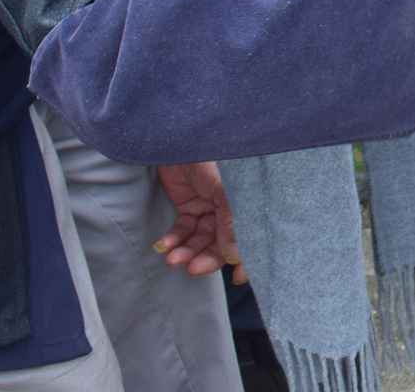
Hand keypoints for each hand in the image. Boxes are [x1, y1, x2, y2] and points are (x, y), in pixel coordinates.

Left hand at [154, 161, 244, 282]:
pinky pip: (182, 230)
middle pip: (221, 243)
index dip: (246, 259)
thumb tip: (234, 256)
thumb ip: (230, 221)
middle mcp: (229, 208)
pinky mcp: (188, 205)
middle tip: (192, 269)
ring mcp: (208, 207)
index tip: (238, 279)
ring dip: (187, 252)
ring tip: (173, 259)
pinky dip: (174, 240)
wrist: (180, 136)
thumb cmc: (211, 154)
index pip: (250, 236)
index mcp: (246, 203)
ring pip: (200, 240)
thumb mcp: (225, 187)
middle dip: (207, 258)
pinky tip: (164, 246)